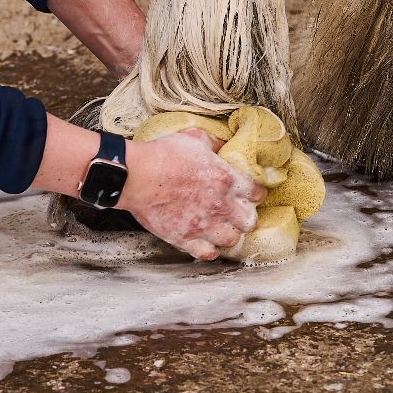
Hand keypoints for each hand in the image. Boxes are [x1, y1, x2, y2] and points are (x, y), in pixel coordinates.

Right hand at [120, 128, 265, 260]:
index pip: (256, 193)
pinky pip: (208, 254)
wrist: (136, 176)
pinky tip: (206, 242)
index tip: (251, 194)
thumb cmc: (162, 155)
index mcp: (225, 178)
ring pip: (232, 240)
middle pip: (249, 222)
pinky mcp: (185, 238)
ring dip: (229, 234)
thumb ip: (215, 144)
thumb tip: (224, 146)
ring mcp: (203, 225)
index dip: (255, 193)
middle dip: (246, 217)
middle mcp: (219, 205)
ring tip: (222, 228)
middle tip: (237, 213)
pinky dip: (209, 250)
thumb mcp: (194, 138)